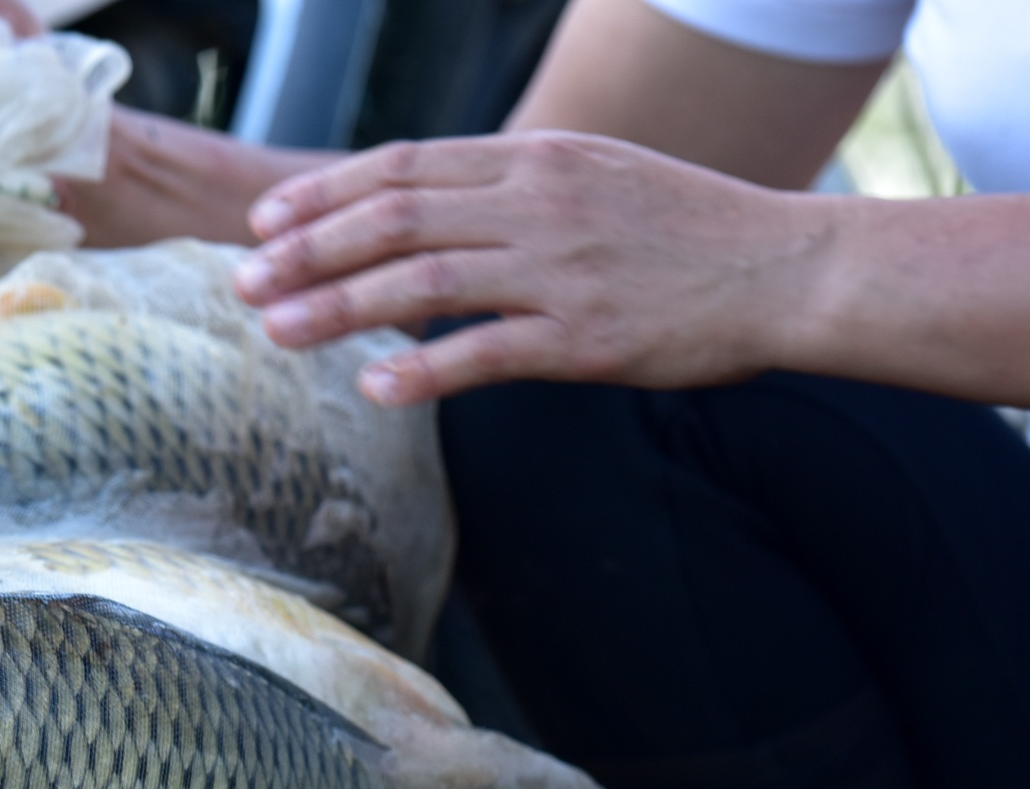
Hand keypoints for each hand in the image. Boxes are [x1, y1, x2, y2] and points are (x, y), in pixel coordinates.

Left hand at [232, 132, 827, 405]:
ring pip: (420, 281)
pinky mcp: (585, 336)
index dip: (323, 195)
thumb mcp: (593, 177)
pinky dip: (423, 369)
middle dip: (307, 250)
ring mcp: (560, 269)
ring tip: (274, 331)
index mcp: (534, 159)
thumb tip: (427, 210)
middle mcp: (537, 203)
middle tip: (243, 280)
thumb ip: (509, 189)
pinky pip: (486, 352)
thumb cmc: (683, 230)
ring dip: (336, 307)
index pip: (403, 166)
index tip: (264, 221)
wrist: (786, 268)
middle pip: (394, 218)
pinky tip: (373, 388)